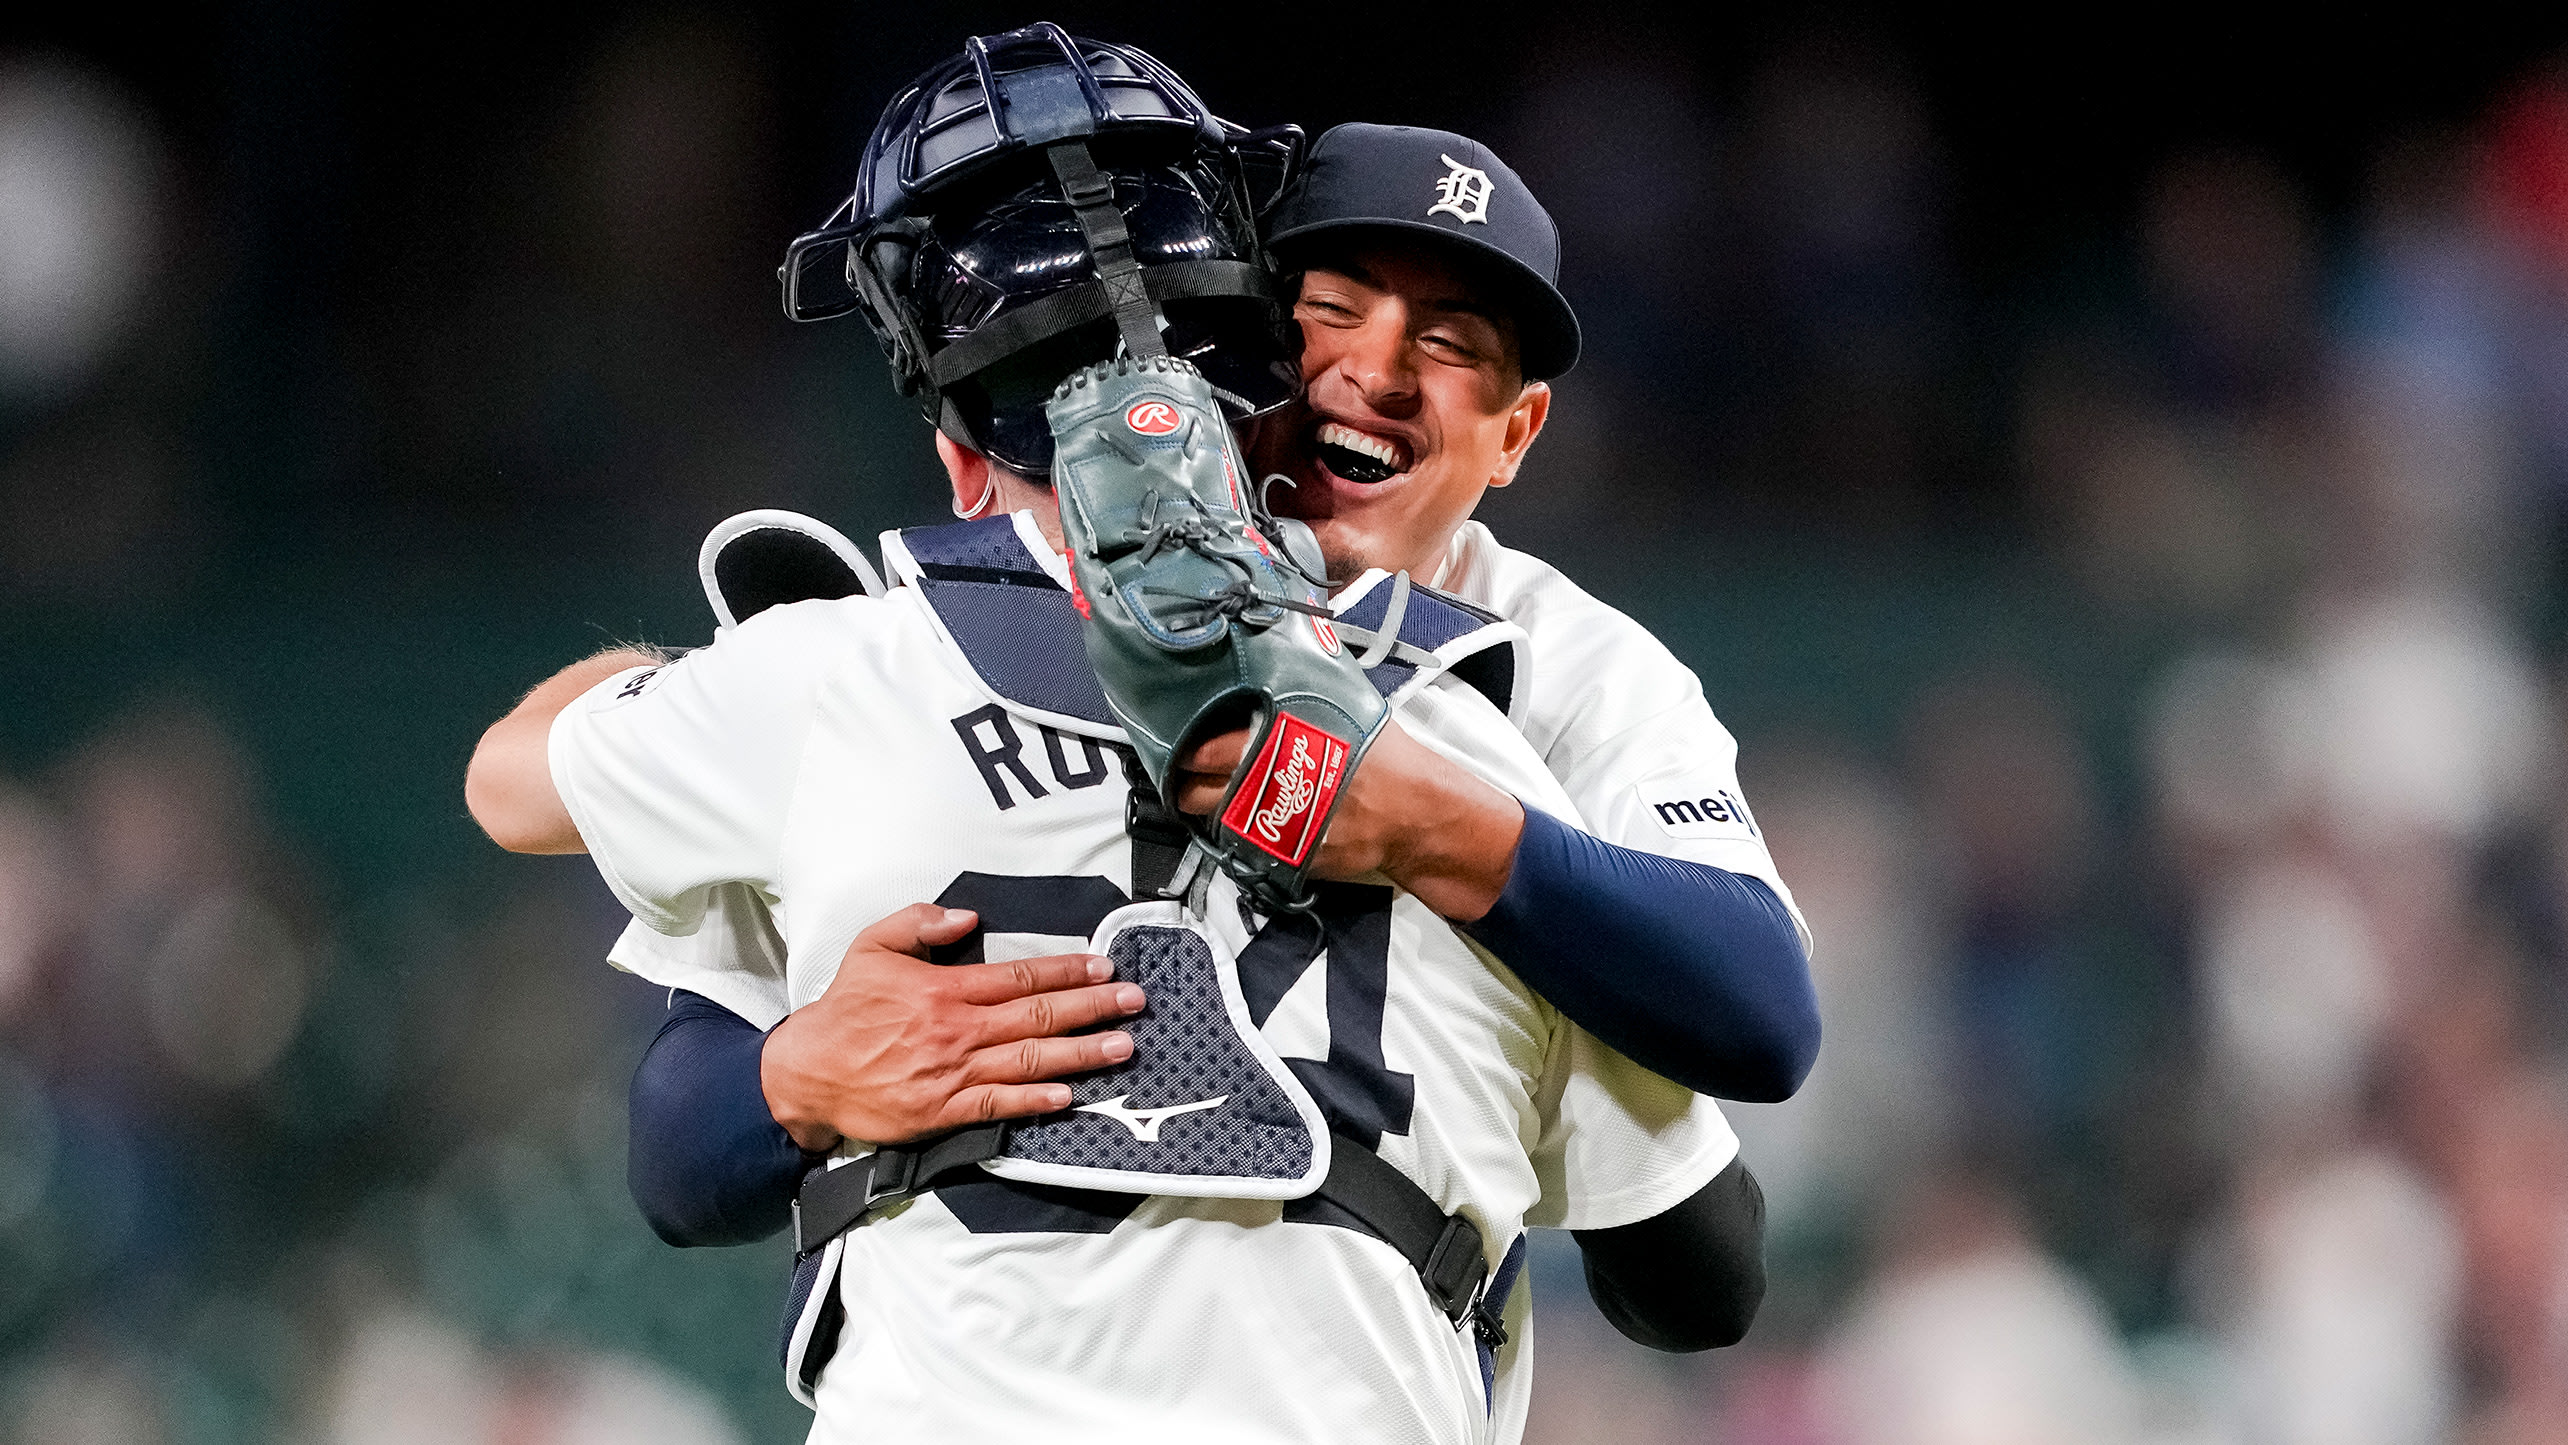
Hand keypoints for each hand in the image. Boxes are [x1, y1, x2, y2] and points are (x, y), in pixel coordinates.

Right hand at [760, 903, 1145, 1151]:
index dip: (1067, 970)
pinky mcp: (945, 1111)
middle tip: (1135, 1002)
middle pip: (1039, 1016)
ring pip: (1030, 1061)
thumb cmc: (844, 1009)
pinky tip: (1070, 1096)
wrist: (808, 1073)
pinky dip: (1036, 1101)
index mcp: (946, 989)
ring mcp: (954, 1073)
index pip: (1020, 976)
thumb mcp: (871, 946)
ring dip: (1082, 1054)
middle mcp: (958, 1030)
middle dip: (1092, 1007)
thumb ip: (919, 923)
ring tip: (1123, 1047)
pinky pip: (999, 1104)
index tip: (1104, 966)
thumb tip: (967, 917)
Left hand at [1172, 720, 1525, 920]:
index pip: (1211, 750)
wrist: (1415, 815)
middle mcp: (1272, 788)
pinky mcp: (1286, 857)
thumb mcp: (1347, 713)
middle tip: (1180, 773)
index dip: (1187, 749)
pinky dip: (1235, 834)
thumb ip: (1307, 698)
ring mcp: (1275, 828)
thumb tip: (1285, 664)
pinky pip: (1244, 847)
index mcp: (1282, 745)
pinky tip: (1236, 821)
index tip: (1178, 743)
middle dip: (1184, 783)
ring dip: (1203, 810)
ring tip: (1197, 796)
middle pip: (1200, 791)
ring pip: (1216, 822)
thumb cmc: (1385, 759)